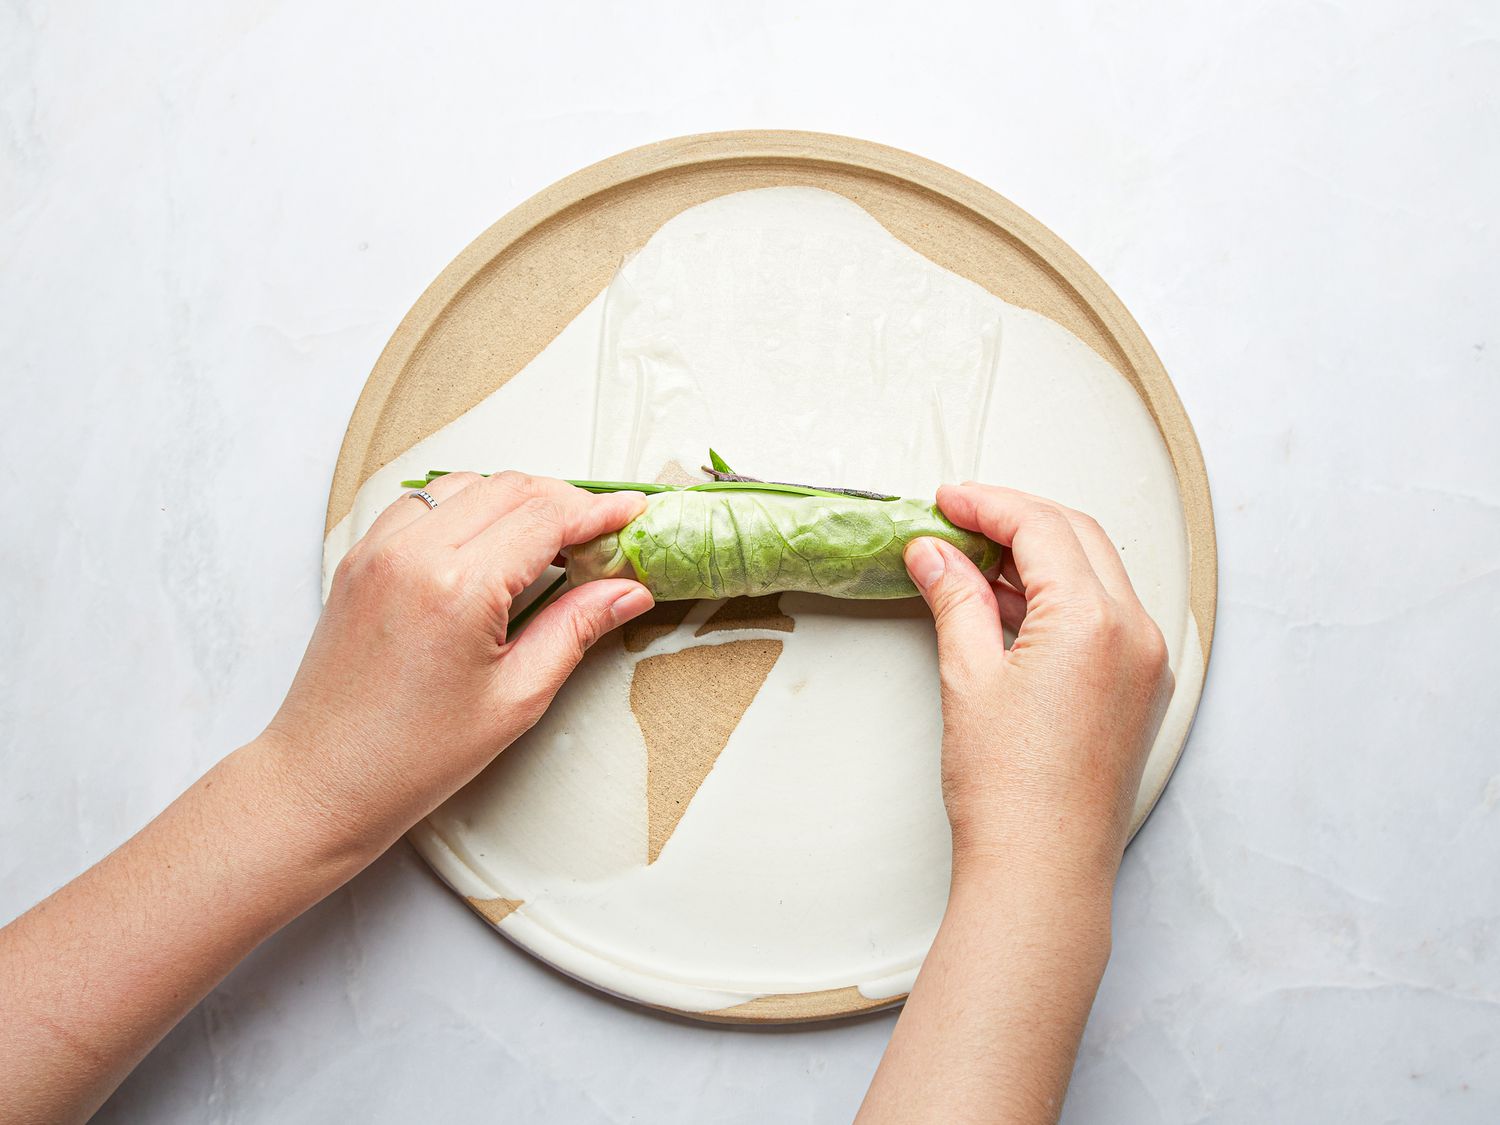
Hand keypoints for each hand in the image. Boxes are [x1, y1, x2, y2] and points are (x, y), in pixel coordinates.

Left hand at [265, 471, 654, 857]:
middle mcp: (412, 552)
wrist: (322, 780)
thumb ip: (576, 628)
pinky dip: (467, 506)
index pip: (546, 516)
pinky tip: (490, 544)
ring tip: (551, 541)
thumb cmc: (413, 755)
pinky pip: (424, 503)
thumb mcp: (516, 697)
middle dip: (566, 500)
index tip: (634, 512)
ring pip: (467, 484)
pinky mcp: (359, 557)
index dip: (600, 511)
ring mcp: (378, 548)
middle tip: (604, 532)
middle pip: (510, 487)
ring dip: (516, 499)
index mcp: (457, 587)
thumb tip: (628, 589)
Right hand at [903, 483, 1173, 890]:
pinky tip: (1011, 604)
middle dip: (1016, 518)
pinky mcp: (1142, 689)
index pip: (1042, 527)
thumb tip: (934, 551)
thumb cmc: (1007, 789)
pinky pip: (1107, 613)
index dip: (987, 504)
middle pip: (1078, 537)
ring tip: (973, 562)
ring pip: (1097, 572)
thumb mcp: (968, 676)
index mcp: (1095, 620)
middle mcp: (1136, 632)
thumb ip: (956, 598)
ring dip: (1039, 556)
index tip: (944, 502)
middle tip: (957, 521)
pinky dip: (1061, 595)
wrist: (1043, 871)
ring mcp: (1147, 661)